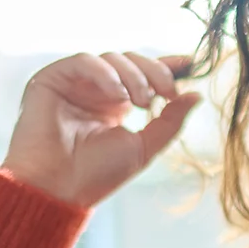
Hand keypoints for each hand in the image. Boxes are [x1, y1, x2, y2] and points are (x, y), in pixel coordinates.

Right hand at [1, 52, 201, 207]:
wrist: (58, 189)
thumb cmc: (96, 175)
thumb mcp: (144, 147)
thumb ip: (170, 121)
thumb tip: (197, 95)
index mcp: (115, 104)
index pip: (143, 74)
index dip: (167, 65)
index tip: (191, 62)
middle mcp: (94, 90)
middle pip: (131, 61)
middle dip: (155, 72)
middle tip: (167, 93)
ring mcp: (73, 84)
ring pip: (111, 58)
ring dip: (134, 76)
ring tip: (141, 102)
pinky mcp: (51, 79)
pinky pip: (84, 61)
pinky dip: (105, 73)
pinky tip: (118, 95)